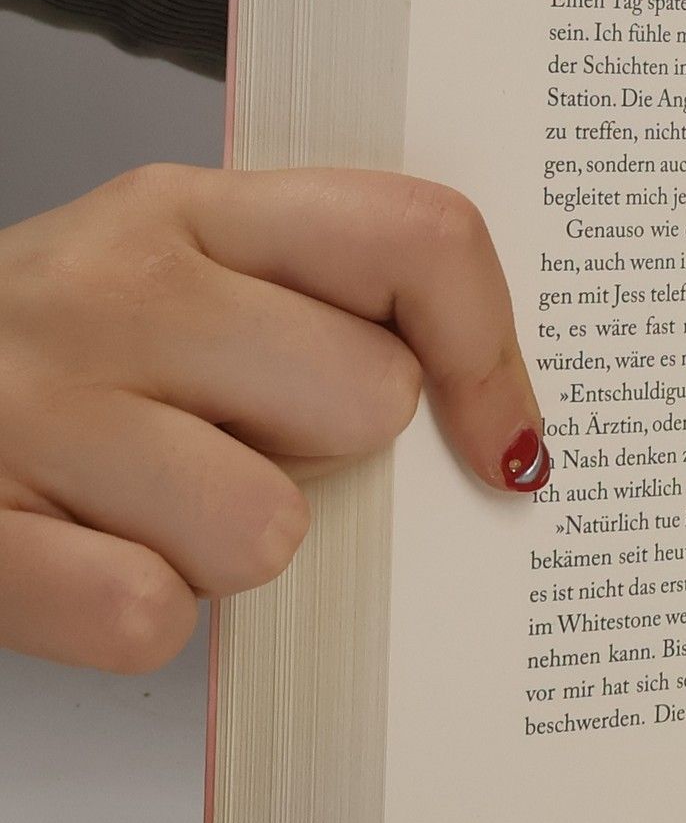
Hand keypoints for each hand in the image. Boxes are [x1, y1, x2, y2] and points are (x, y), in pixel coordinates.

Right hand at [0, 166, 547, 673]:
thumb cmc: (51, 360)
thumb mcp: (185, 281)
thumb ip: (324, 307)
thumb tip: (499, 426)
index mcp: (191, 207)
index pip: (419, 235)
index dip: (491, 352)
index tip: (501, 442)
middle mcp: (113, 285)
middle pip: (370, 399)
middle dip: (329, 453)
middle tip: (239, 442)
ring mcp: (30, 405)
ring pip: (267, 527)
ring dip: (228, 542)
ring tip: (150, 499)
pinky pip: (147, 615)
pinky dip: (133, 610)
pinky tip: (85, 551)